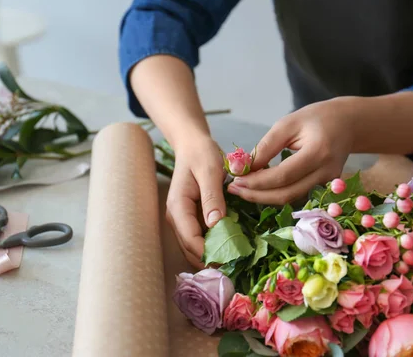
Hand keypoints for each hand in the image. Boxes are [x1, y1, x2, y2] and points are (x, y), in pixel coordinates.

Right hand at [166, 135, 225, 269]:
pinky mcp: (190, 219)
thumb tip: (216, 225)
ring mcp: (181, 219)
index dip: (208, 254)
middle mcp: (176, 217)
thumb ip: (212, 197)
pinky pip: (199, 239)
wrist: (193, 145)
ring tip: (236, 260)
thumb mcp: (210, 171)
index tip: (232, 261)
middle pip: (189, 249)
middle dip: (211, 260)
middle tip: (237, 266)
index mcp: (178, 206)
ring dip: (212, 256)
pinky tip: (230, 247)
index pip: (190, 239)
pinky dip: (213, 246)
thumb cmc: (201, 154)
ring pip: (193, 248)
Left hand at [227, 99, 354, 204]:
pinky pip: (296, 194)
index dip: (257, 182)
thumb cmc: (317, 118)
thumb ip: (266, 146)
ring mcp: (327, 183)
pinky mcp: (325, 187)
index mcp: (318, 152)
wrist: (349, 123)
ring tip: (240, 189)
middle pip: (286, 194)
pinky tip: (258, 187)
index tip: (235, 179)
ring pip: (290, 198)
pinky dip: (275, 193)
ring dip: (263, 197)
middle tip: (233, 189)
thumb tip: (243, 167)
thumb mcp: (288, 123)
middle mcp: (325, 172)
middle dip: (256, 195)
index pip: (282, 176)